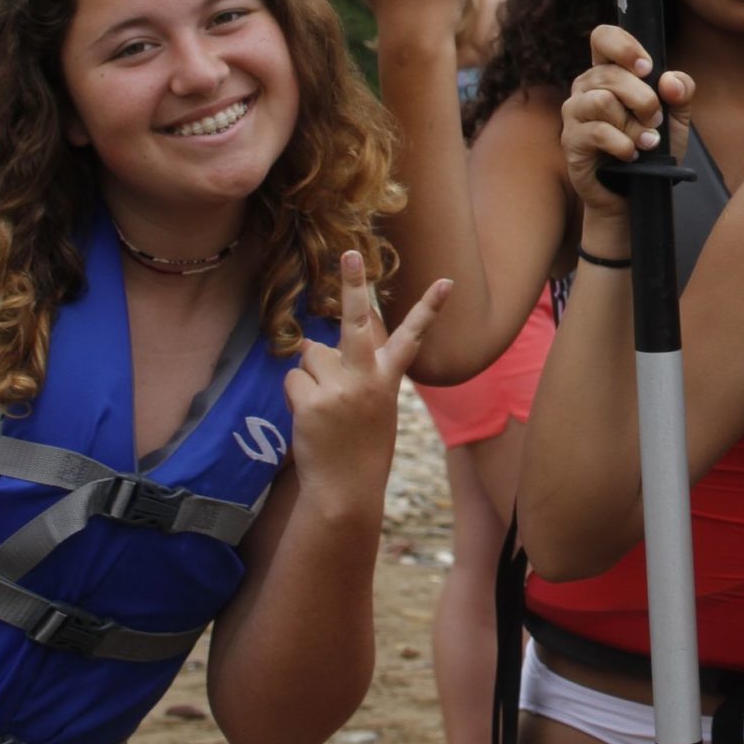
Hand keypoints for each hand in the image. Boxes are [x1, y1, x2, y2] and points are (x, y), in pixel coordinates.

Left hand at [281, 254, 446, 515]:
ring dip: (311, 376)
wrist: (346, 491)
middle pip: (358, 321)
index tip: (448, 281)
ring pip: (312, 355)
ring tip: (323, 408)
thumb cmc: (360, 447)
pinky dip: (297, 396)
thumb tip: (310, 343)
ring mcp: (340, 389)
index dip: (430, 308)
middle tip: (348, 252)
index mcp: (388, 380)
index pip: (412, 337)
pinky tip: (310, 418)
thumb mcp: (370, 406)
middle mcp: (367, 379)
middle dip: (353, 285)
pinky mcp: (313, 402)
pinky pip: (294, 380)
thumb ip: (348, 372)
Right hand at [560, 23, 693, 221]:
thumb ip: (680, 92)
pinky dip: (622, 144)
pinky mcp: (571, 140)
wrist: (636, 193)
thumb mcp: (676, 119)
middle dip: (643, 98)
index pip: (603, 37)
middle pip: (609, 74)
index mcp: (609, 72)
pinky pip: (596, 131)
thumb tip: (669, 81)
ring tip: (647, 141)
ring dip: (632, 124)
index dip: (625, 47)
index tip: (647, 68)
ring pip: (601, 100)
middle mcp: (586, 87)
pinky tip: (632, 154)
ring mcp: (574, 113)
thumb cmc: (652, 149)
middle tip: (656, 121)